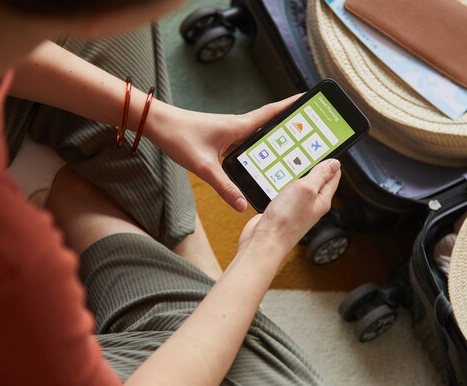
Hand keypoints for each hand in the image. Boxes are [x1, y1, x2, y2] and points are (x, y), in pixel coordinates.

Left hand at [144, 96, 300, 211]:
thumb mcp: (204, 167)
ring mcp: (228, 130)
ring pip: (256, 133)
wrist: (158, 124)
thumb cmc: (179, 137)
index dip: (290, 106)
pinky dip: (255, 146)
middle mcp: (236, 125)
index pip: (271, 113)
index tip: (308, 100)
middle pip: (268, 122)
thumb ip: (224, 187)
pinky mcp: (220, 136)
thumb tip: (242, 205)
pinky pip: (244, 140)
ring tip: (290, 146)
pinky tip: (257, 157)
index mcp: (238, 126)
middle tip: (307, 129)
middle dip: (287, 124)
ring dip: (271, 136)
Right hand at [237, 159, 341, 255]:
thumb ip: (319, 175)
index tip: (330, 149)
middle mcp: (310, 205)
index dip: (332, 163)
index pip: (332, 178)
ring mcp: (295, 209)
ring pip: (299, 186)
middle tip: (311, 150)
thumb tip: (334, 164)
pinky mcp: (281, 211)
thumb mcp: (306, 189)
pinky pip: (284, 193)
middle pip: (316, 181)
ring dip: (296, 174)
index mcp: (321, 200)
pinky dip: (282, 183)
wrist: (265, 241)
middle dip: (314, 165)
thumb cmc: (286, 220)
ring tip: (294, 160)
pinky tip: (277, 177)